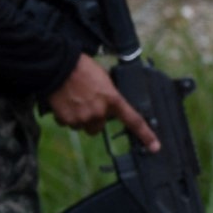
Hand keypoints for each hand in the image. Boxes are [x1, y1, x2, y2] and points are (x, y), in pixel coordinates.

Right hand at [46, 54, 160, 151]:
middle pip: (97, 128)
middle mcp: (99, 112)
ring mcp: (82, 118)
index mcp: (112, 100)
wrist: (59, 65)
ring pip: (81, 126)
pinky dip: (64, 115)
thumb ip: (108, 94)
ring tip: (71, 100)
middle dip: (92, 120)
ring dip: (77, 117)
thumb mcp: (103, 78)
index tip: (154, 147)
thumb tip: (107, 102)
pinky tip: (63, 101)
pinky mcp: (66, 119)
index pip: (133, 120)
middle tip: (84, 105)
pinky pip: (66, 122)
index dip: (145, 135)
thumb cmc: (81, 67)